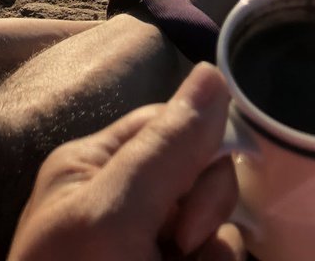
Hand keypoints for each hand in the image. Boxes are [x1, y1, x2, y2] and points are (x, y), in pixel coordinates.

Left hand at [7, 62, 244, 260]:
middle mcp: (124, 206)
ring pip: (220, 233)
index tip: (191, 188)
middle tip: (176, 248)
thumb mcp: (112, 214)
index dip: (196, 148)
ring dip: (212, 258)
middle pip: (204, 176)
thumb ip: (166, 146)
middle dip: (204, 212)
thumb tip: (214, 73)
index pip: (169, 124)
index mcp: (94, 168)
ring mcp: (150, 253)